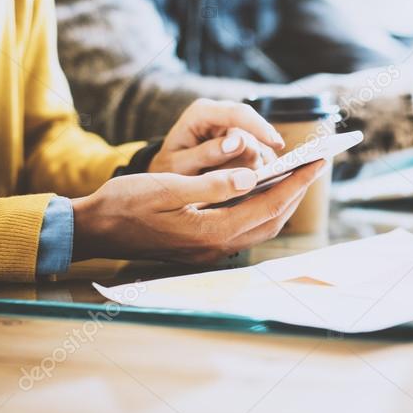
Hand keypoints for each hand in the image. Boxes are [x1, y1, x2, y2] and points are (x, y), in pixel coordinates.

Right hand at [72, 160, 325, 263]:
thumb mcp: (166, 186)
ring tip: (295, 174)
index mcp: (210, 232)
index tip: (319, 161)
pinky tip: (261, 189)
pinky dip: (260, 208)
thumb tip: (252, 177)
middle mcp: (215, 247)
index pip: (268, 205)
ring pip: (260, 227)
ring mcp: (208, 251)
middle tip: (315, 163)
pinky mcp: (201, 247)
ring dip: (280, 201)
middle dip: (296, 191)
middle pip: (271, 220)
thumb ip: (211, 184)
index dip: (297, 182)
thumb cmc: (124, 203)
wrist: (94, 230)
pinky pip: (244, 228)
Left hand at [149, 99, 284, 174]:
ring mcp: (234, 127)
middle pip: (253, 133)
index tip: (277, 144)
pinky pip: (261, 155)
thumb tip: (238, 142)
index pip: (238, 113)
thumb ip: (206, 153)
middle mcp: (221, 114)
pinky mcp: (244, 141)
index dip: (259, 127)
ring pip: (260, 147)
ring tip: (231, 185)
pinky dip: (257, 171)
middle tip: (232, 183)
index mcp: (202, 113)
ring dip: (252, 169)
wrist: (167, 173)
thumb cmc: (169, 169)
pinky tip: (245, 183)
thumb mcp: (179, 164)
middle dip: (250, 160)